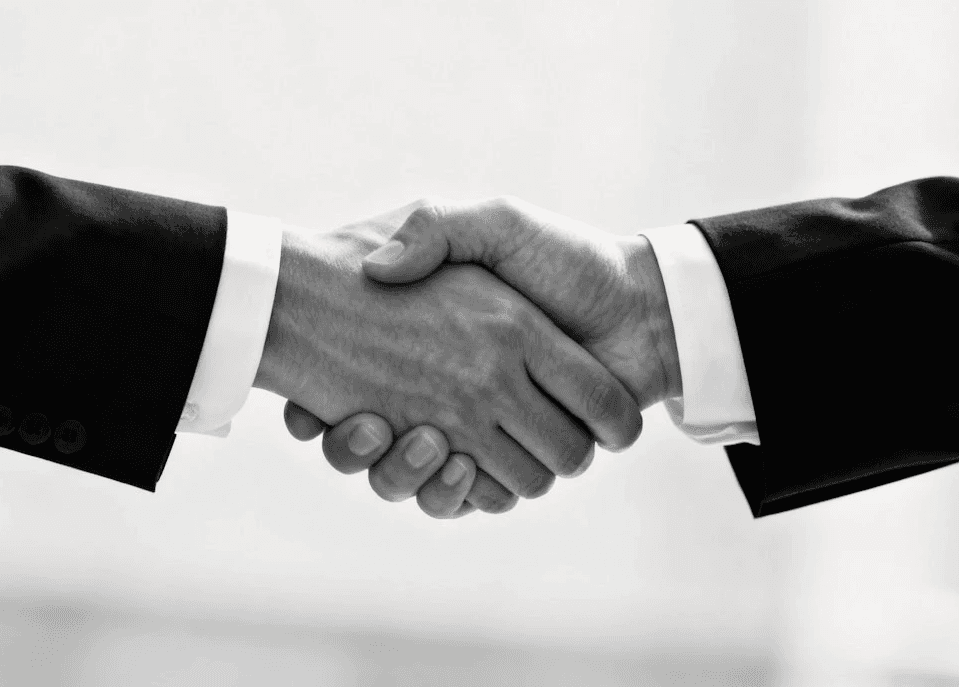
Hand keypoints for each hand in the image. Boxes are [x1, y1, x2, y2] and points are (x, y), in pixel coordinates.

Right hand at [261, 202, 642, 514]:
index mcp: (430, 347)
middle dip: (374, 449)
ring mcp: (483, 431)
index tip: (315, 402)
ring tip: (428, 440)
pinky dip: (456, 495)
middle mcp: (453, 393)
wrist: (642, 305)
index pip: (351, 386)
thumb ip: (436, 228)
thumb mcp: (496, 223)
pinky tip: (460, 465)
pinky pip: (468, 500)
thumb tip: (375, 269)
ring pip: (421, 481)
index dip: (323, 403)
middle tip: (374, 424)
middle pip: (380, 448)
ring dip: (412, 475)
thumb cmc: (568, 259)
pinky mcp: (511, 461)